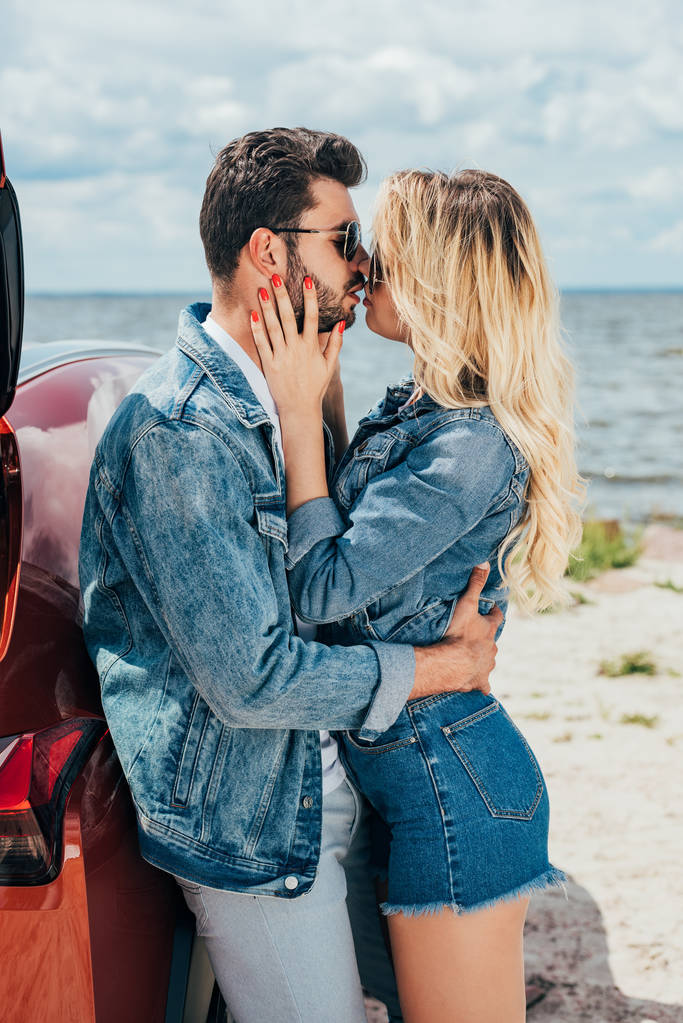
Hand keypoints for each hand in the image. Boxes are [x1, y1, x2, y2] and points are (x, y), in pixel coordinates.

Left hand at [250, 275, 343, 416]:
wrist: (299, 408)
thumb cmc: (315, 386)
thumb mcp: (329, 365)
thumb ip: (336, 343)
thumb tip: (342, 322)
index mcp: (311, 347)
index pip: (312, 317)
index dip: (310, 298)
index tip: (307, 280)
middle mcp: (296, 349)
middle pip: (289, 317)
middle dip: (283, 296)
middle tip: (276, 277)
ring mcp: (281, 356)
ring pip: (273, 327)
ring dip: (267, 308)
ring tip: (262, 290)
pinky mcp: (269, 364)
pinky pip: (261, 343)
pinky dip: (257, 329)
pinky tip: (253, 314)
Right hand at [410, 563, 502, 699]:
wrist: (453, 664)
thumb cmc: (459, 634)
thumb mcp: (466, 604)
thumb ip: (474, 583)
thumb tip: (484, 561)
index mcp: (490, 630)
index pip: (496, 617)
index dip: (493, 612)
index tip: (491, 608)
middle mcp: (492, 649)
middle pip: (493, 641)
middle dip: (486, 638)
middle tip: (475, 635)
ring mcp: (487, 667)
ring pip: (489, 662)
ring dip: (483, 659)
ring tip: (471, 657)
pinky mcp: (479, 682)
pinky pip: (483, 685)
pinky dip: (480, 683)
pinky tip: (476, 684)